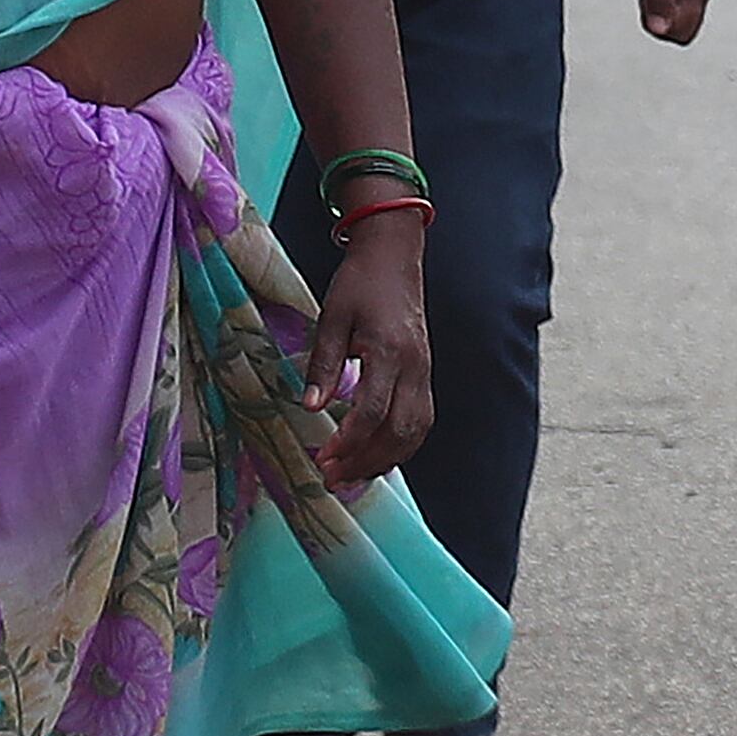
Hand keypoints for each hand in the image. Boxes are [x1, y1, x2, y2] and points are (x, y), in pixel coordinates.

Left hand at [303, 216, 432, 487]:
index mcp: (389, 351)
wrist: (393, 257)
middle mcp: (414, 367)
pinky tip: (375, 455)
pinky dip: (399, 445)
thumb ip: (323, 362)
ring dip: (384, 459)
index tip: (323, 458)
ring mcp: (424, 372)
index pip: (374, 410)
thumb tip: (311, 407)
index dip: (349, 441)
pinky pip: (420, 421)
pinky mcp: (425, 375)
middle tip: (332, 478)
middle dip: (366, 461)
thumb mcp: (332, 316)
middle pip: (399, 431)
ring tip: (351, 475)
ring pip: (415, 432)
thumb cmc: (360, 283)